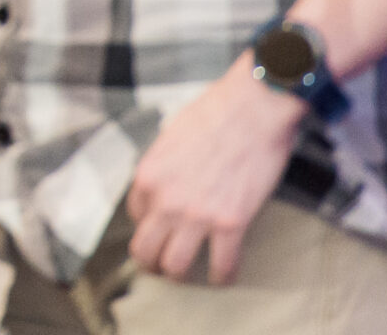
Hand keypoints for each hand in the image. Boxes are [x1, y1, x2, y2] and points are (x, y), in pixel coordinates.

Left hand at [125, 56, 303, 284]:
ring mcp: (196, 215)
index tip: (162, 227)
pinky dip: (223, 277)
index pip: (135, 216)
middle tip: (165, 264)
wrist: (252, 108)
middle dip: (152, 263)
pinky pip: (222, 266)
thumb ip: (165, 166)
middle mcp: (164, 200)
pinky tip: (226, 276)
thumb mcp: (171, 137)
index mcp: (147, 175)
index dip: (149, 225)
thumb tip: (170, 182)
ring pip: (175, 267)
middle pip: (144, 250)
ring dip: (182, 275)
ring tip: (193, 275)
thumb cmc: (215, 113)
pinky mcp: (230, 223)